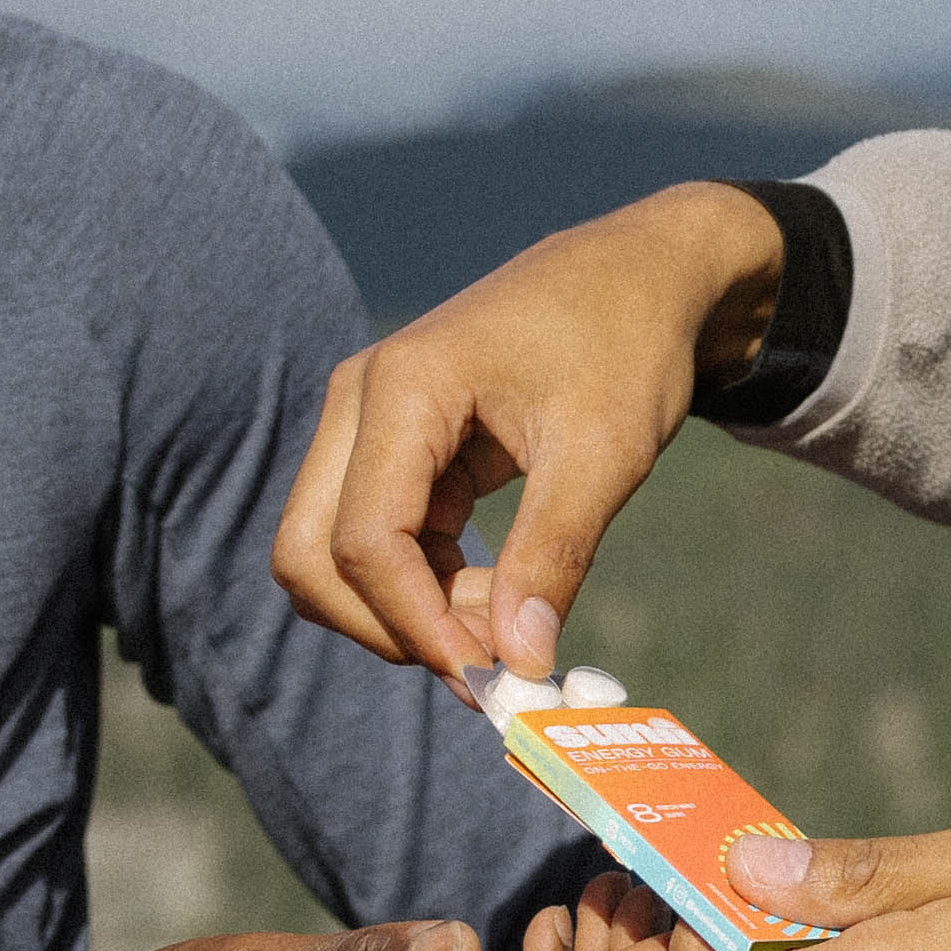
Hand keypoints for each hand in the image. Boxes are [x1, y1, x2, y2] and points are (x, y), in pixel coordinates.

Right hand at [273, 183, 789, 699]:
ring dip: (404, 611)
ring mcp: (367, 422)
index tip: (490, 676)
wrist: (639, 274)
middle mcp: (362, 399)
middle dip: (385, 626)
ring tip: (505, 622)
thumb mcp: (605, 452)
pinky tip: (495, 598)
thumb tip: (519, 665)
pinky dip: (421, 588)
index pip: (365, 537)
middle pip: (311, 553)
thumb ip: (552, 557)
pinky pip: (374, 541)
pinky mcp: (392, 446)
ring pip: (331, 555)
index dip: (416, 623)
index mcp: (404, 386)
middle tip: (484, 665)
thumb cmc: (627, 343)